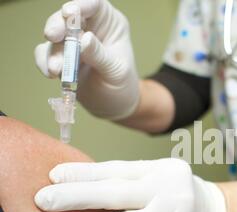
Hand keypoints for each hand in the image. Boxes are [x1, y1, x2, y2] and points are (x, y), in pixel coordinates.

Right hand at [34, 0, 139, 119]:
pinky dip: (44, 61)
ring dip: (52, 52)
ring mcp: (72, 41)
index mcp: (110, 23)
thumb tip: (84, 39)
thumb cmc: (122, 85)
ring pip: (54, 36)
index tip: (69, 12)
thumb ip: (100, 55)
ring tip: (56, 70)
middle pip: (68, 16)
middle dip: (58, 26)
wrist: (113, 106)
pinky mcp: (60, 56)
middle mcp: (90, 27)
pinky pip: (45, 53)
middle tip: (52, 37)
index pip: (95, 5)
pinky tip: (50, 73)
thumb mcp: (116, 71)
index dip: (81, 5)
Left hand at [34, 159, 230, 211]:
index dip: (84, 174)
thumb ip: (125, 177)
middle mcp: (169, 191)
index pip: (117, 170)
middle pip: (117, 194)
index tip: (54, 176)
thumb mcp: (156, 174)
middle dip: (77, 197)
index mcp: (160, 170)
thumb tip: (76, 183)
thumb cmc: (174, 191)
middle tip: (44, 201)